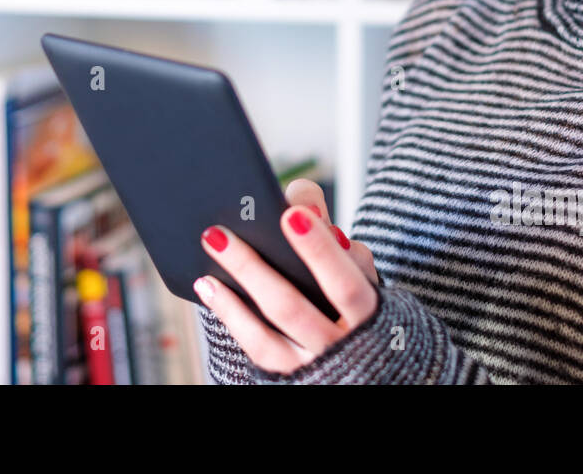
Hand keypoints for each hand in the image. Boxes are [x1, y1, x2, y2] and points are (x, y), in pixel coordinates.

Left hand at [193, 178, 380, 375]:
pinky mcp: (293, 375)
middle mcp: (342, 347)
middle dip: (253, 268)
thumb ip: (335, 239)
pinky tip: (210, 286)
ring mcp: (315, 364)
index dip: (320, 251)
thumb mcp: (361, 272)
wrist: (369, 362)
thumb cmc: (357, 301)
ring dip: (236, 285)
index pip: (344, 284)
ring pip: (268, 330)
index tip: (292, 215)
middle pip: (292, 308)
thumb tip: (303, 206)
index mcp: (372, 316)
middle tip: (220, 234)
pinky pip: (258, 347)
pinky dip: (231, 314)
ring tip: (212, 247)